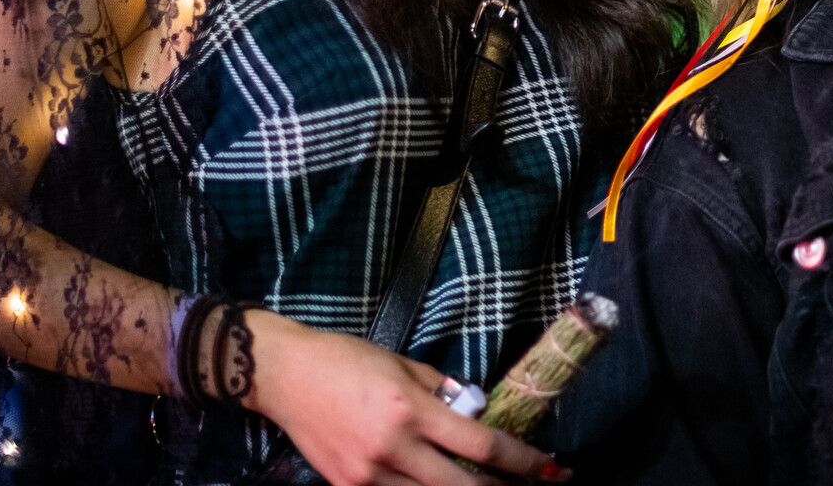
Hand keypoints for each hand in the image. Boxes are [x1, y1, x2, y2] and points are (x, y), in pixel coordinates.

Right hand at [245, 313, 567, 485]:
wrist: (283, 375)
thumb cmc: (344, 359)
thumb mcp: (402, 363)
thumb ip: (442, 392)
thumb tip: (476, 413)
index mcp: (410, 408)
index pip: (482, 445)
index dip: (522, 461)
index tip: (549, 467)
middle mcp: (393, 447)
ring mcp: (369, 475)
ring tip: (488, 485)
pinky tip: (439, 483)